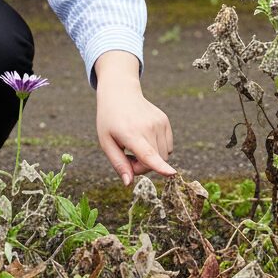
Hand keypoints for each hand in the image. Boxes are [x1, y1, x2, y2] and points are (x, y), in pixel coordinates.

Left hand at [94, 51, 174, 186]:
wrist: (120, 93)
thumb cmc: (109, 120)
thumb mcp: (106, 142)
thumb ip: (118, 163)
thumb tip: (129, 183)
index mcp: (130, 133)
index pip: (147, 153)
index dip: (159, 166)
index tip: (172, 173)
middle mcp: (147, 127)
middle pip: (154, 162)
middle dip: (141, 166)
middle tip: (127, 156)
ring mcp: (159, 123)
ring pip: (163, 156)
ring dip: (151, 158)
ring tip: (135, 145)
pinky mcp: (165, 121)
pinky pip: (168, 147)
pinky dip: (158, 149)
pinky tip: (145, 138)